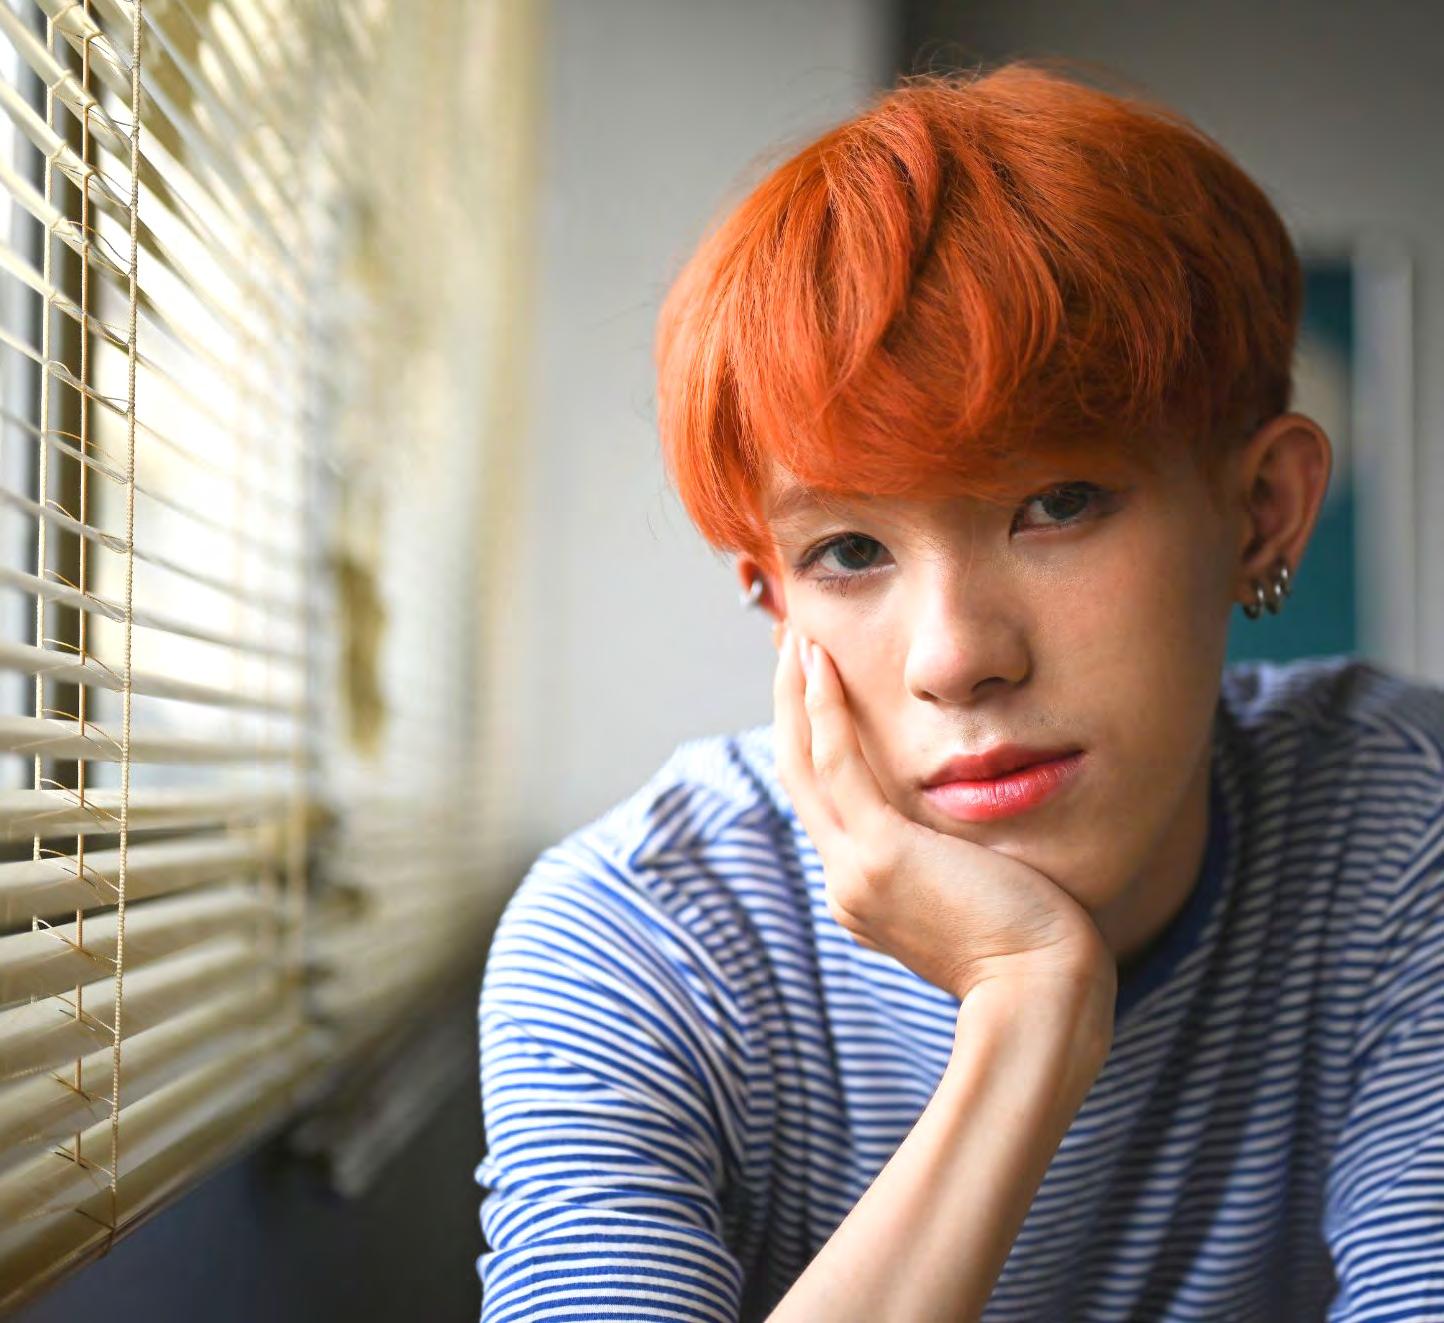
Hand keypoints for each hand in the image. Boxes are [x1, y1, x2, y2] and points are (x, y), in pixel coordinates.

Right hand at [772, 623, 1116, 1021]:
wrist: (1042, 994)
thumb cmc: (1038, 952)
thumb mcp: (983, 898)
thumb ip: (960, 865)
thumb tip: (977, 836)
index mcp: (866, 892)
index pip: (827, 802)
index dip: (814, 741)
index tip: (818, 689)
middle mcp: (846, 881)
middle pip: (799, 777)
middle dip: (791, 708)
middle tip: (792, 647)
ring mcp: (854, 870)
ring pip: (805, 763)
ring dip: (798, 695)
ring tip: (798, 639)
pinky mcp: (879, 853)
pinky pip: (838, 763)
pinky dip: (826, 708)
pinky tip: (823, 661)